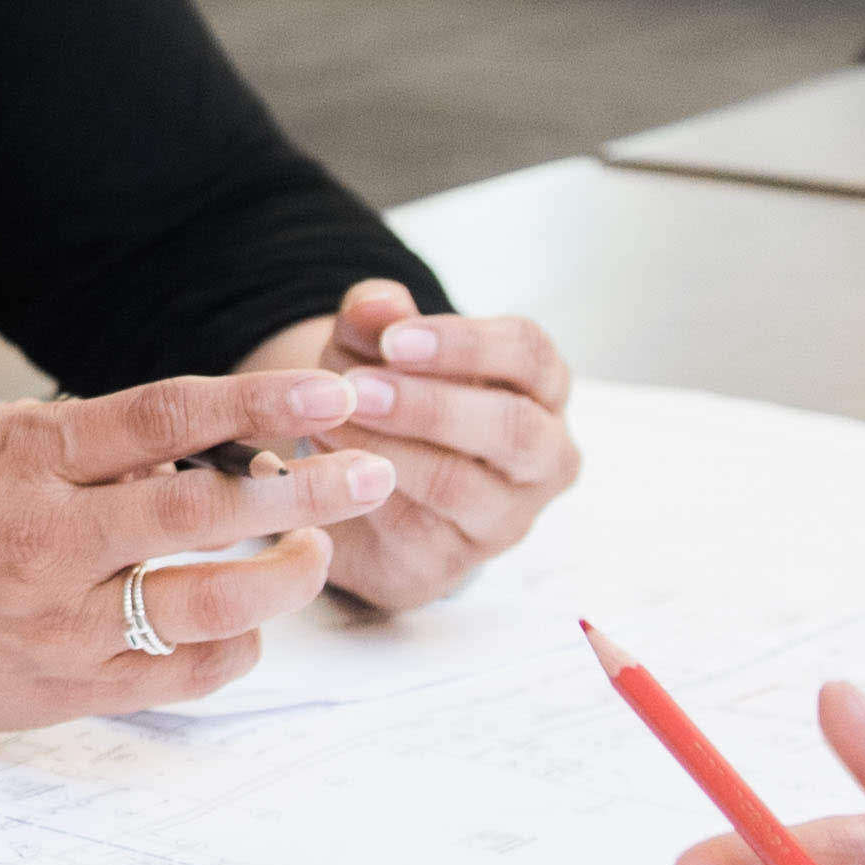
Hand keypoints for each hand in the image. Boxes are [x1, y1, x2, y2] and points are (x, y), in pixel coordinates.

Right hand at [0, 369, 386, 727]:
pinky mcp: (73, 690)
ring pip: (210, 607)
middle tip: (368, 473)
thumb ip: (95, 441)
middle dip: (304, 492)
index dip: (259, 405)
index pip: (166, 419)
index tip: (330, 397)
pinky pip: (186, 672)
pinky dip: (236, 642)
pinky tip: (250, 615)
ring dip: (285, 576)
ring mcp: (63, 627)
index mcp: (28, 462)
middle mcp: (48, 546)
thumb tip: (210, 439)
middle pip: (204, 516)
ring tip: (316, 548)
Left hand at [250, 282, 574, 606]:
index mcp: (541, 389)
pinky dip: (363, 492)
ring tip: (326, 422)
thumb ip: (377, 321)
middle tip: (358, 389)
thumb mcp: (375, 350)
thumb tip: (377, 303)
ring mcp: (507, 516)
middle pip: (513, 428)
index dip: (464, 343)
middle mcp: (543, 457)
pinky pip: (414, 528)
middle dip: (430, 406)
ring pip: (460, 485)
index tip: (395, 339)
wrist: (361, 490)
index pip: (530, 354)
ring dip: (387, 450)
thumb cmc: (389, 403)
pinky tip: (321, 465)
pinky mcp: (454, 560)